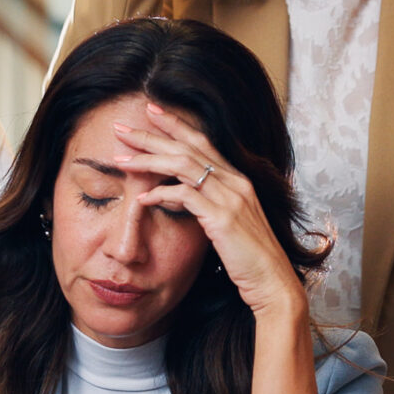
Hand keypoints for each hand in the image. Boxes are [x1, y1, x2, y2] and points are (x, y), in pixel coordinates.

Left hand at [113, 102, 304, 322]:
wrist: (272, 282)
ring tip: (121, 160)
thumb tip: (177, 196)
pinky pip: (185, 196)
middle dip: (152, 135)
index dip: (176, 124)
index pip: (202, 141)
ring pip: (183, 165)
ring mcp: (231, 198)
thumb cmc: (249, 258)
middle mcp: (235, 182)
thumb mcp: (228, 223)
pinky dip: (160, 193)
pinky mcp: (223, 218)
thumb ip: (206, 204)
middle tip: (122, 128)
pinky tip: (141, 199)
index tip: (151, 111)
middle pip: (188, 147)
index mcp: (237, 180)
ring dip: (148, 160)